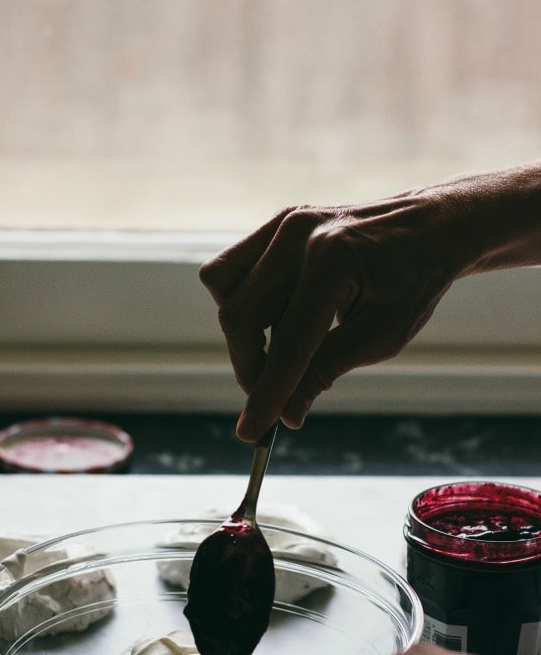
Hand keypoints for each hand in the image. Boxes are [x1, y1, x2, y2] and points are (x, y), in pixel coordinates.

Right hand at [200, 165, 540, 440]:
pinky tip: (275, 319)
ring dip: (243, 335)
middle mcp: (299, 234)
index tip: (251, 432)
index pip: (288, 341)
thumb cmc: (413, 283)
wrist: (429, 228)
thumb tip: (285, 415)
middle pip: (244, 316)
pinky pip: (231, 270)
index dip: (267, 392)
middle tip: (274, 398)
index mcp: (334, 262)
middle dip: (251, 367)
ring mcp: (283, 222)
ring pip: (226, 290)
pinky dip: (243, 302)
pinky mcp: (276, 223)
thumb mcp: (380, 337)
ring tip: (280, 354)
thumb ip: (326, 371)